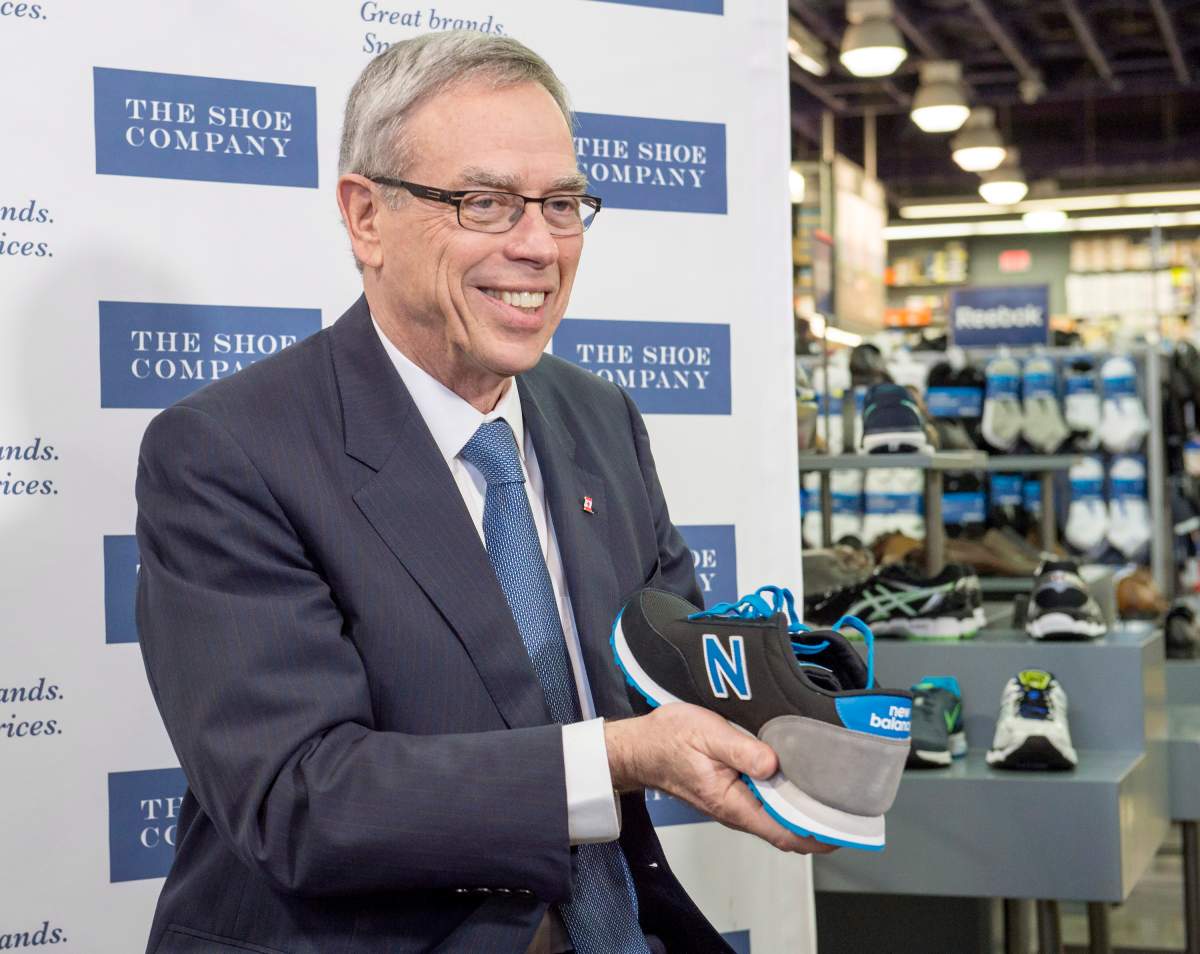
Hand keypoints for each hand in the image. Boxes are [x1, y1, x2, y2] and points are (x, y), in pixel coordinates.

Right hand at [604, 703, 836, 854]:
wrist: (640, 746)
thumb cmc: (667, 740)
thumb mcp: (706, 734)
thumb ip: (742, 750)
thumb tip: (775, 763)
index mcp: (732, 803)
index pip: (783, 833)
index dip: (816, 836)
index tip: (843, 829)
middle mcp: (736, 809)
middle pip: (786, 828)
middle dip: (818, 821)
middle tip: (849, 805)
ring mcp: (734, 802)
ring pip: (777, 815)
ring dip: (803, 807)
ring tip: (832, 791)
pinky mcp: (732, 791)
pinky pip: (766, 801)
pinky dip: (787, 795)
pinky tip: (800, 777)